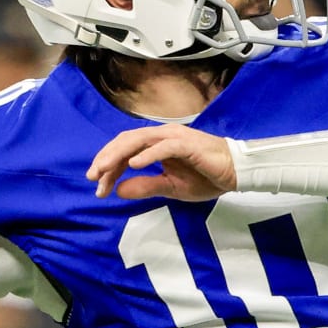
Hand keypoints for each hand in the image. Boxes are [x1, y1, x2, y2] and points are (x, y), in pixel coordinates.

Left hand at [86, 124, 235, 200]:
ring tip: (104, 170)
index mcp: (157, 145)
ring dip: (120, 155)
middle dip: (106, 158)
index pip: (125, 150)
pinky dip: (148, 155)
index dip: (109, 166)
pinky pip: (164, 147)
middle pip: (126, 141)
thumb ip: (146, 187)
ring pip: (139, 140)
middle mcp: (162, 136)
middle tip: (92, 177)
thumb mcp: (171, 188)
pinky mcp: (188, 144)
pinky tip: (134, 165)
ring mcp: (175, 137)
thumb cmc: (206, 177)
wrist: (236, 173)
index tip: (98, 186)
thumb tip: (119, 190)